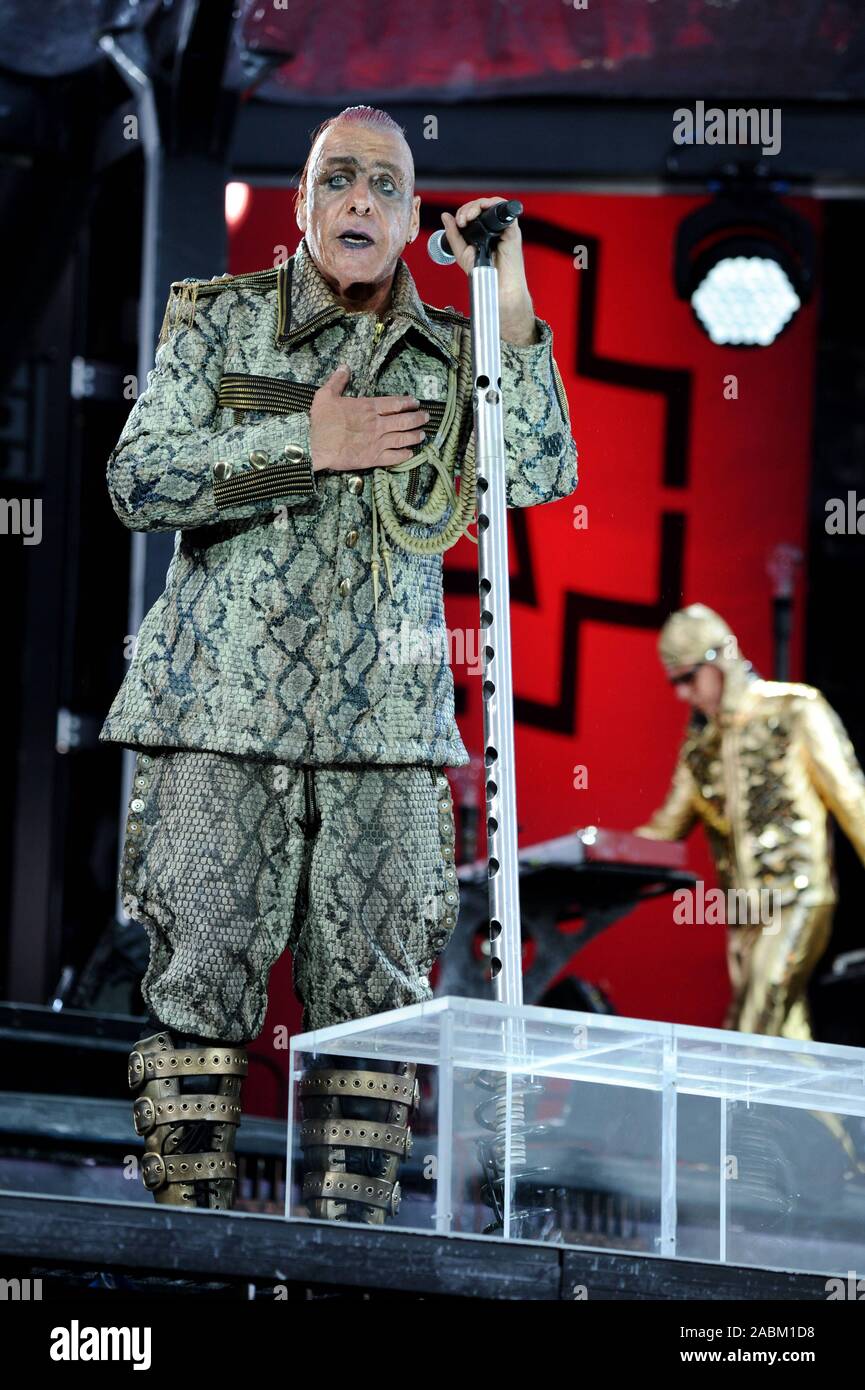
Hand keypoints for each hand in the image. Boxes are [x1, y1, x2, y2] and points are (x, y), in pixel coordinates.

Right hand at [309, 365, 429, 472]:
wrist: (316, 444)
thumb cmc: (321, 420)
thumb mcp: (326, 395)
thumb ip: (338, 381)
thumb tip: (344, 367)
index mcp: (368, 407)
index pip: (395, 403)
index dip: (408, 402)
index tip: (415, 402)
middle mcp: (377, 424)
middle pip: (404, 420)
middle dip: (418, 418)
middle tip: (426, 417)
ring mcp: (377, 442)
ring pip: (403, 438)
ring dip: (415, 436)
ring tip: (422, 435)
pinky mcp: (374, 458)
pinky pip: (394, 457)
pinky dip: (405, 455)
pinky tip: (410, 453)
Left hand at [440, 198, 536, 344]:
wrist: (498, 289)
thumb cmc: (485, 274)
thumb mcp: (463, 253)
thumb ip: (454, 235)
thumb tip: (446, 216)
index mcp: (484, 232)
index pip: (473, 212)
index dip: (463, 212)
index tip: (458, 223)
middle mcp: (494, 228)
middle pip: (481, 205)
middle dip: (468, 209)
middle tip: (462, 221)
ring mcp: (504, 228)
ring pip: (492, 203)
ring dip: (477, 206)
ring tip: (468, 217)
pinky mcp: (512, 230)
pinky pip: (506, 209)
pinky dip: (493, 204)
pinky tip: (482, 211)